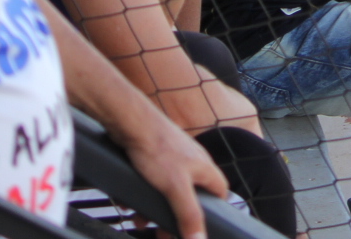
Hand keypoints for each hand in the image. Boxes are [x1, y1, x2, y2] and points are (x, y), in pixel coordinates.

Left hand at [119, 105, 230, 238]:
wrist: (132, 123)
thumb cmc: (157, 150)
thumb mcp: (176, 189)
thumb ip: (189, 215)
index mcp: (205, 168)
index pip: (220, 191)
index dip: (213, 209)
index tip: (201, 225)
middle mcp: (193, 162)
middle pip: (191, 196)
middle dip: (176, 216)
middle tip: (164, 232)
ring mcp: (175, 157)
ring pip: (169, 191)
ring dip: (156, 208)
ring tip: (141, 221)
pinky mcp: (157, 155)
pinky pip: (154, 182)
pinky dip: (145, 195)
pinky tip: (130, 203)